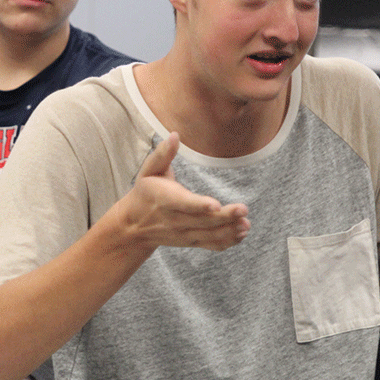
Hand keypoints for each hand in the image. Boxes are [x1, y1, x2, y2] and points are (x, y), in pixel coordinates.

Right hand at [116, 133, 249, 251]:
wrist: (133, 225)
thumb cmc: (145, 192)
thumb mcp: (149, 171)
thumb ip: (162, 154)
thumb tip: (174, 135)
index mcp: (165, 200)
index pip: (184, 204)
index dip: (199, 205)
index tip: (215, 204)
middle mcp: (175, 220)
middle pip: (202, 221)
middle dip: (224, 217)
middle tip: (244, 209)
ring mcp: (183, 234)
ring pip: (209, 235)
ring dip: (229, 231)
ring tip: (246, 224)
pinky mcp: (190, 241)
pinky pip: (210, 245)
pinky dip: (226, 242)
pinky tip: (241, 234)